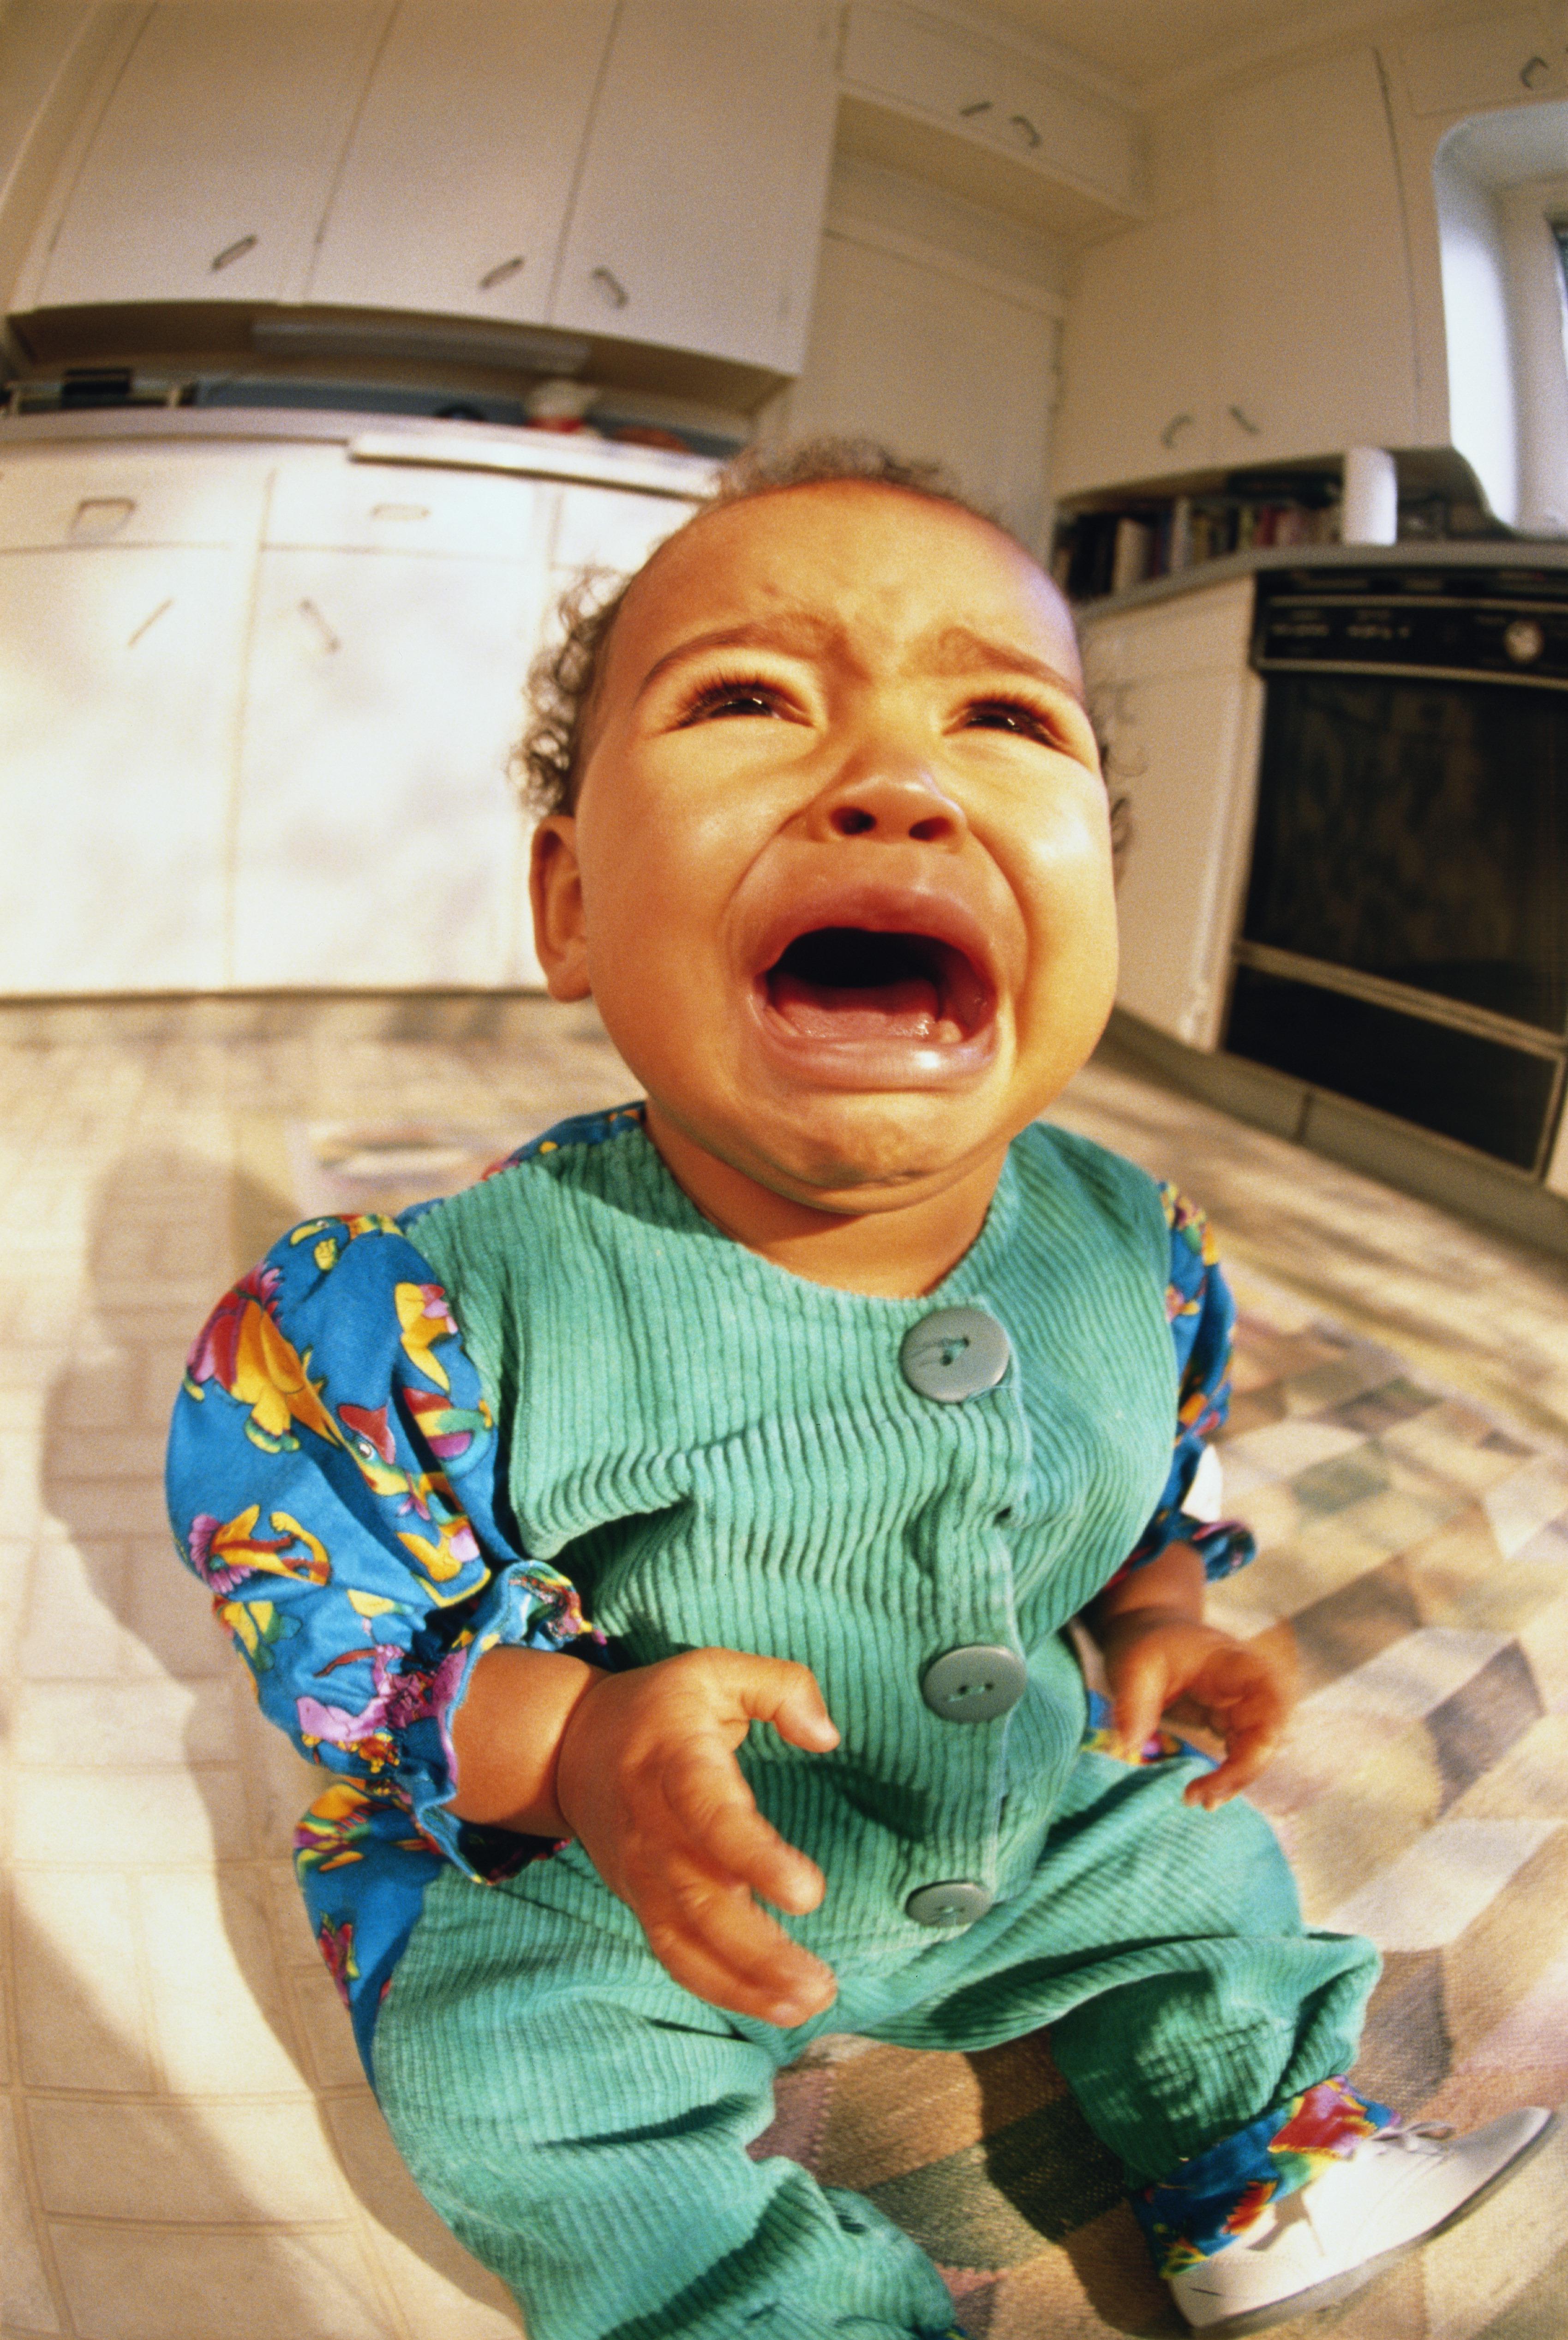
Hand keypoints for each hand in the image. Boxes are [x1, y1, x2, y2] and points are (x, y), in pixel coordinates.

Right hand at [554, 1647, 841, 2026]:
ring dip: (748, 1982)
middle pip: (701, 1900)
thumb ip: (781, 1686)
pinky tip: (776, 2007)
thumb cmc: (660, 1709)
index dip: (756, 1858)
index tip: (809, 1893)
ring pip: (689, 1940)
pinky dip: (722, 1988)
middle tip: (819, 1982)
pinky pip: (676, 1956)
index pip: (712, 1817)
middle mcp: (654, 1828)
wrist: (568, 1748)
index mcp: (675, 1762)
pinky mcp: (644, 1902)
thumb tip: (827, 1735)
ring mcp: (644, 1874)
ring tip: (810, 2002)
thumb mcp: (715, 1670)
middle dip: (760, 1950)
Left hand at [1096, 1610, 1295, 1808]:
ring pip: (1257, 1750)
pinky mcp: (1230, 1722)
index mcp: (1235, 1664)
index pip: (1271, 1698)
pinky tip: (1204, 1793)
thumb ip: (1134, 1703)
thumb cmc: (1146, 1642)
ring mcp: (1242, 1706)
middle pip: (1267, 1734)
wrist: (1147, 1630)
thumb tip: (1131, 1746)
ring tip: (1198, 1799)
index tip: (1235, 1766)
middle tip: (1202, 1797)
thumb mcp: (1133, 1665)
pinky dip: (1226, 1775)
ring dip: (1235, 1779)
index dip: (1266, 1735)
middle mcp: (1249, 1687)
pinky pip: (1240, 1754)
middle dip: (1242, 1771)